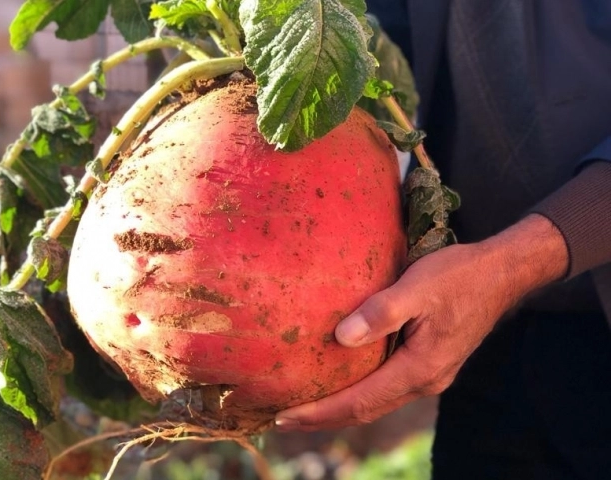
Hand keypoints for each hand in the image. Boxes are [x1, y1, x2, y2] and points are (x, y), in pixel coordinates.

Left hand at [274, 214, 567, 430]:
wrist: (503, 273)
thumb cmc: (459, 275)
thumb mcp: (418, 286)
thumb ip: (381, 313)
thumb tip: (340, 337)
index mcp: (420, 368)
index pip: (360, 401)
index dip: (320, 412)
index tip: (285, 416)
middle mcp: (425, 380)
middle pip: (365, 410)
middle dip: (322, 417)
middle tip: (281, 418)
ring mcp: (429, 374)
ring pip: (376, 401)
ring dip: (339, 407)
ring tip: (304, 406)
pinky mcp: (428, 362)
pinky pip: (386, 386)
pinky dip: (358, 391)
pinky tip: (339, 379)